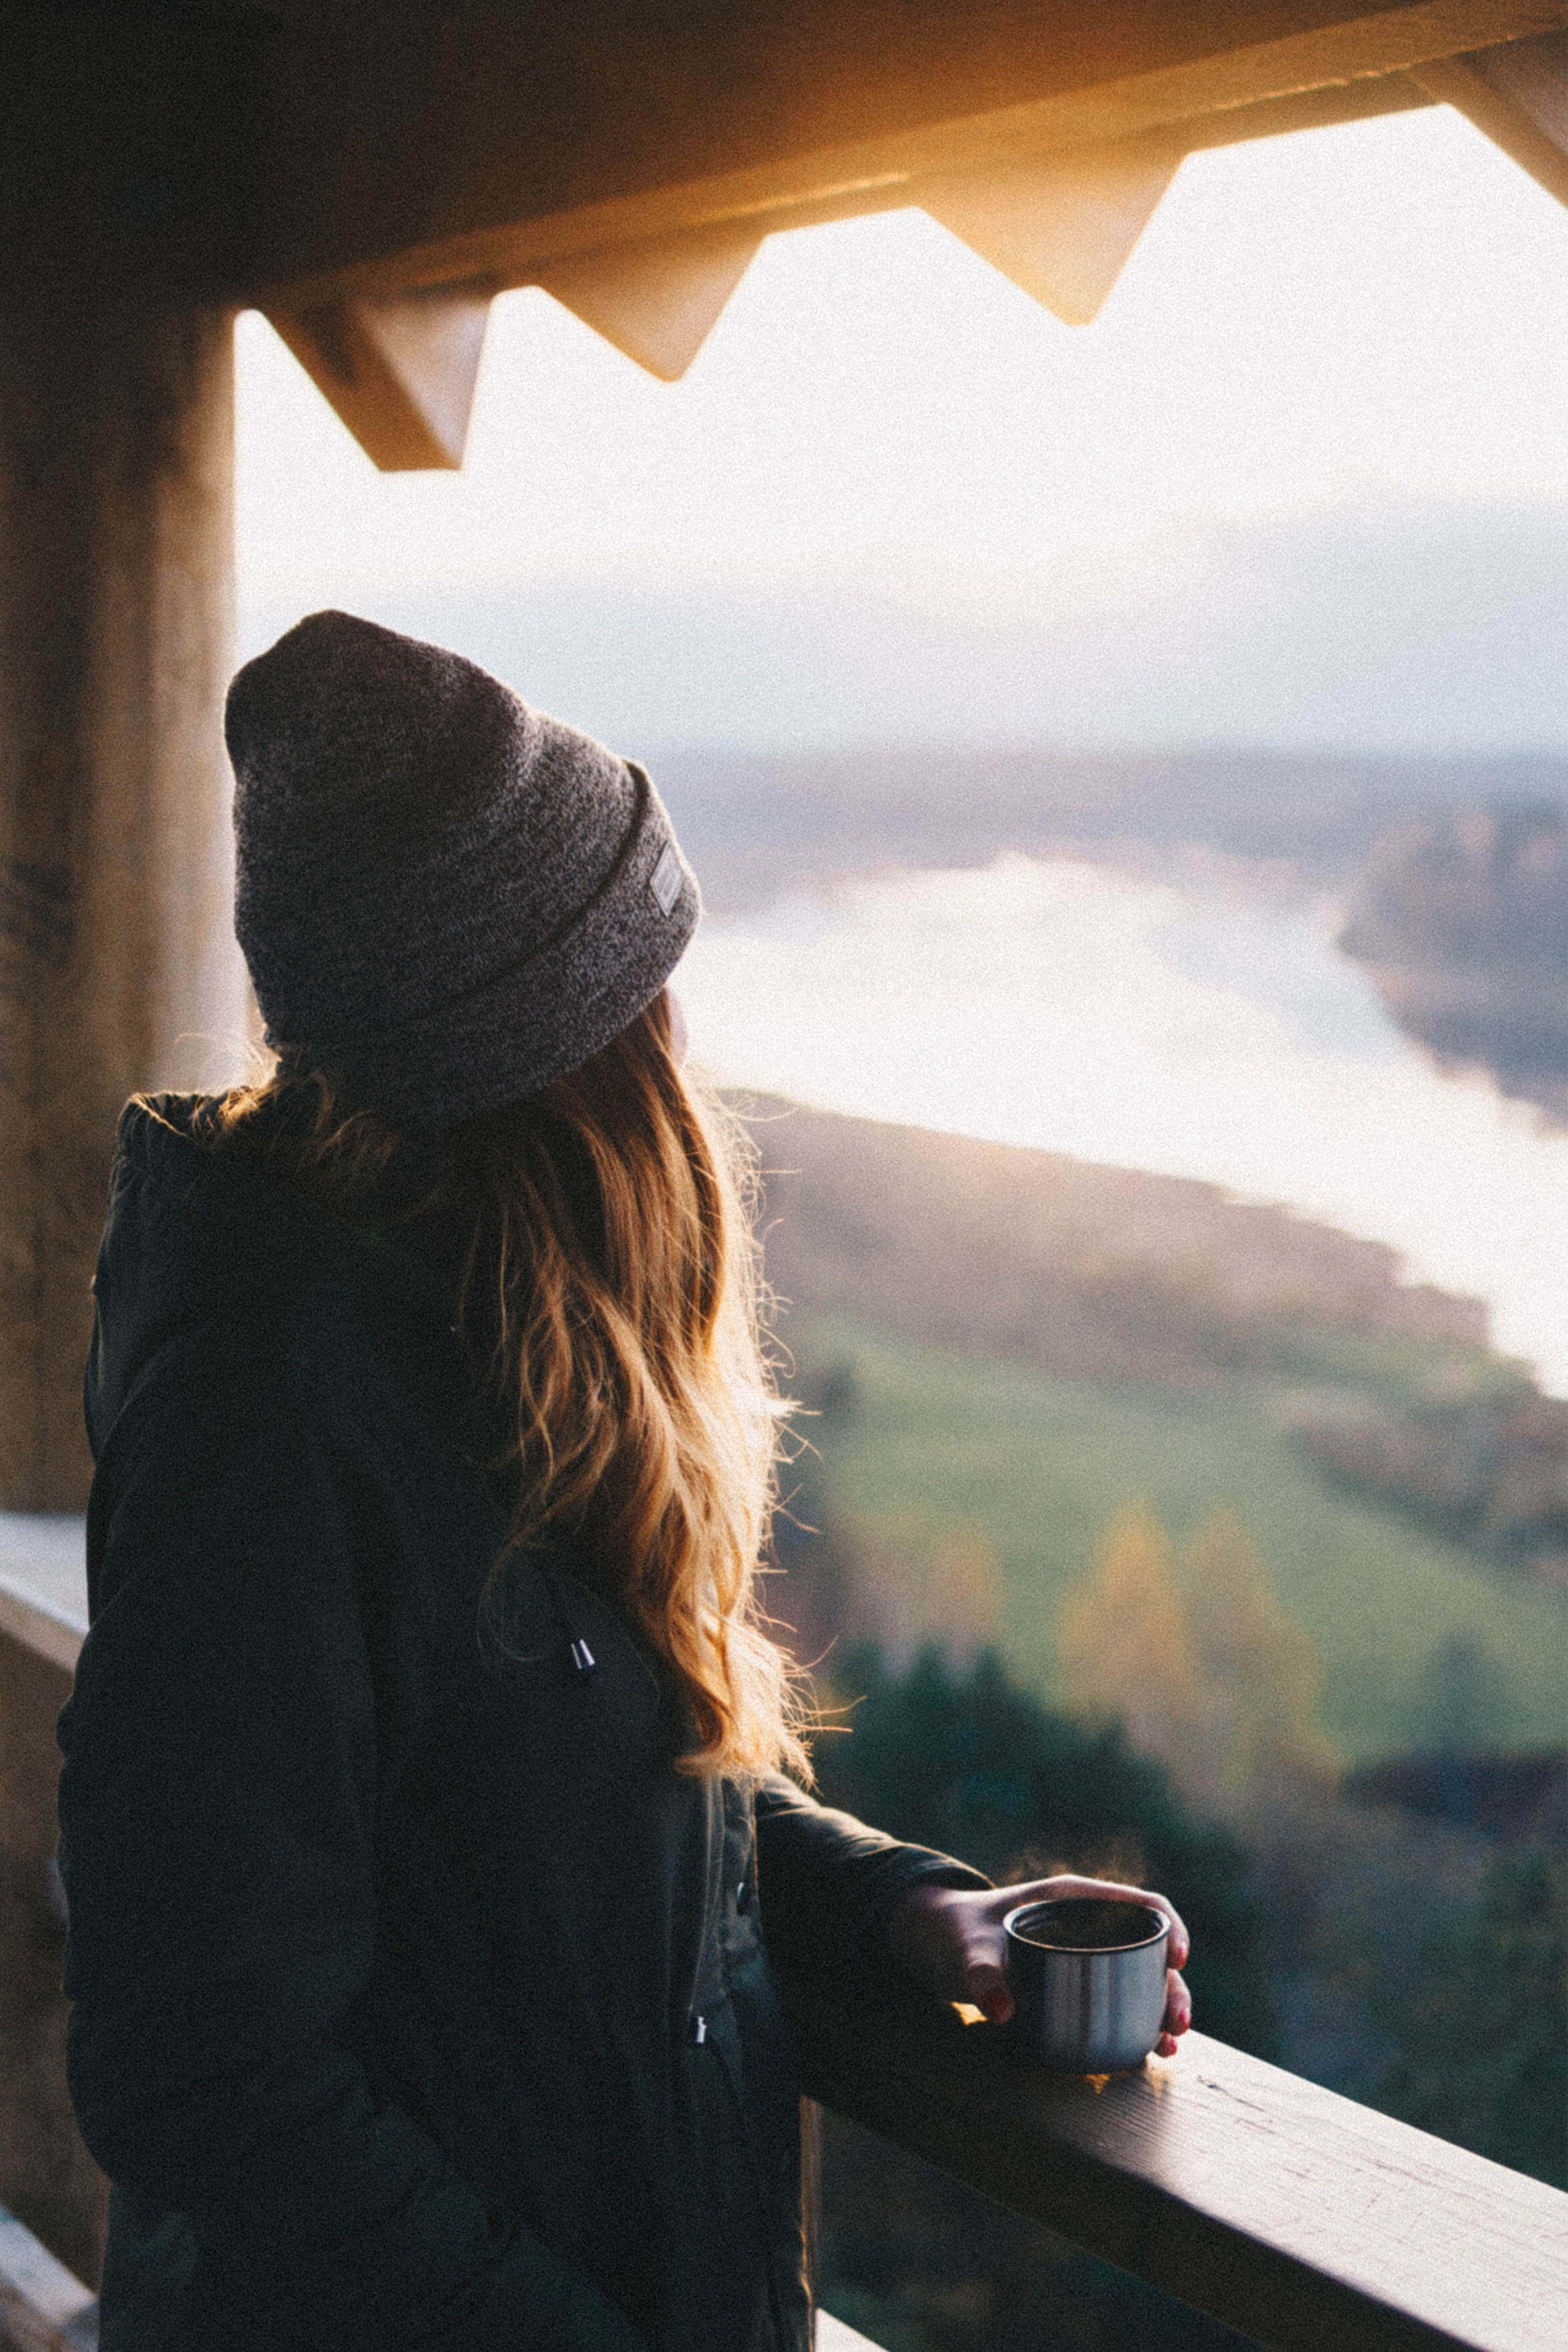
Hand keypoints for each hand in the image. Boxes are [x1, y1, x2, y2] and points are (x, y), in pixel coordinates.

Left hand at [886, 1875, 1191, 2056]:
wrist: (931, 1943)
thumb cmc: (952, 1931)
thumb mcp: (965, 1948)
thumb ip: (980, 1975)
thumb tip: (1003, 2011)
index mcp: (1072, 1899)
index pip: (1141, 1902)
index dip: (1169, 1926)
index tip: (1177, 1959)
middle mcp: (1086, 1925)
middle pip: (1148, 1949)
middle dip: (1172, 1986)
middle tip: (1177, 2025)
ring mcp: (1082, 1956)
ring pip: (1139, 1978)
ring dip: (1160, 2009)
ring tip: (1169, 2046)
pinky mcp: (1072, 1985)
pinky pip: (1117, 1998)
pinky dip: (1137, 2021)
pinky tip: (1147, 2051)